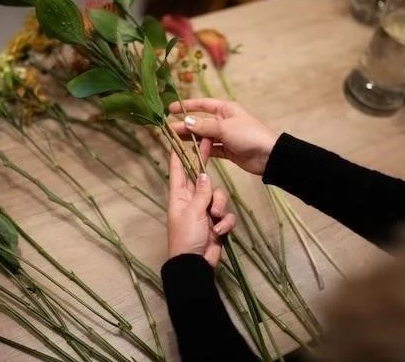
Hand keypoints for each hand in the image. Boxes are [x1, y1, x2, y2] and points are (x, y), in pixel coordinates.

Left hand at [167, 140, 236, 266]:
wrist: (195, 264)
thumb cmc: (186, 237)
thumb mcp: (192, 212)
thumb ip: (201, 192)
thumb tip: (205, 174)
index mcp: (179, 196)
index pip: (179, 171)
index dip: (179, 155)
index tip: (180, 139)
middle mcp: (191, 201)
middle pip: (203, 179)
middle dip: (207, 169)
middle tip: (211, 143)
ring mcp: (204, 212)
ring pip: (218, 197)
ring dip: (220, 207)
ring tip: (215, 219)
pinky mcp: (216, 223)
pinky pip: (226, 214)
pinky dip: (225, 223)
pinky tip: (219, 232)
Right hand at [169, 99, 278, 174]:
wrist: (268, 155)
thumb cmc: (249, 135)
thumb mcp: (224, 127)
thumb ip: (204, 126)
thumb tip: (186, 121)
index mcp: (226, 110)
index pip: (203, 105)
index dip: (187, 106)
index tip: (171, 109)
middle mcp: (224, 121)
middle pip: (201, 122)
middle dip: (186, 126)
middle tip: (169, 130)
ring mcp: (226, 136)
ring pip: (204, 136)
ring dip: (192, 139)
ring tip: (176, 141)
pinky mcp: (227, 150)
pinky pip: (211, 149)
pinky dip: (202, 150)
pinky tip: (191, 152)